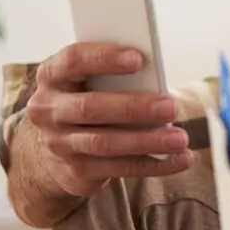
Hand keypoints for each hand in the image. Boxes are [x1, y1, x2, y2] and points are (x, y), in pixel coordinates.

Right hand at [23, 41, 193, 196]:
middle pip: (91, 107)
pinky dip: (154, 165)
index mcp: (53, 76)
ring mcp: (59, 143)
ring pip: (105, 143)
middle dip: (134, 107)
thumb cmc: (86, 99)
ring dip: (147, 141)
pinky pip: (119, 169)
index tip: (138, 58)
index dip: (104, 58)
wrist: (54, 149)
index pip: (73, 60)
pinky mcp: (76, 170)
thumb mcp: (90, 82)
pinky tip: (179, 159)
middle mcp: (49, 110)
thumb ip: (114, 77)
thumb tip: (156, 82)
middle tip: (171, 107)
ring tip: (180, 139)